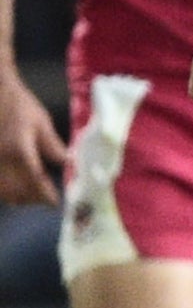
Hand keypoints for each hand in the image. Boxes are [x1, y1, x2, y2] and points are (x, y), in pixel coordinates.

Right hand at [0, 71, 64, 204]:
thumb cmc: (19, 105)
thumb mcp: (41, 123)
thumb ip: (54, 147)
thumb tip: (70, 165)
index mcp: (20, 150)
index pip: (35, 180)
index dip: (45, 195)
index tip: (54, 202)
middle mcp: (1, 160)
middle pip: (16, 191)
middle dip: (32, 198)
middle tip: (45, 198)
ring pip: (2, 191)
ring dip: (17, 196)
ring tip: (32, 194)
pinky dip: (4, 189)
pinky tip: (15, 186)